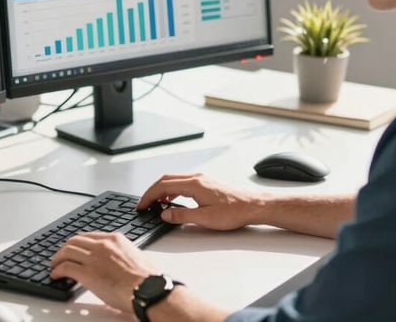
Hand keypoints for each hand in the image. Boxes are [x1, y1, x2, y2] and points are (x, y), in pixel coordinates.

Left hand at [50, 232, 157, 313]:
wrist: (148, 290)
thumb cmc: (147, 279)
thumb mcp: (135, 257)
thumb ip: (123, 254)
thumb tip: (118, 262)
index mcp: (115, 239)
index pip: (90, 236)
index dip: (79, 243)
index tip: (75, 248)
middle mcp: (103, 245)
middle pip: (75, 240)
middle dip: (65, 248)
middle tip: (61, 256)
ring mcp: (94, 258)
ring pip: (67, 251)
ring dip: (58, 258)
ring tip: (54, 265)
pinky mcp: (87, 273)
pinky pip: (65, 267)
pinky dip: (57, 270)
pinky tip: (56, 275)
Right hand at [138, 173, 260, 230]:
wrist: (253, 206)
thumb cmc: (234, 211)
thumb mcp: (205, 218)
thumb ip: (182, 215)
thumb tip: (164, 214)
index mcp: (194, 184)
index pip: (163, 186)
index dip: (149, 196)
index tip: (141, 205)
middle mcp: (196, 177)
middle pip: (166, 180)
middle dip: (152, 191)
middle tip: (144, 204)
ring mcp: (202, 178)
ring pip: (174, 180)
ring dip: (162, 190)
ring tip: (156, 204)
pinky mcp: (206, 182)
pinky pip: (183, 182)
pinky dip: (173, 189)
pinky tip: (173, 200)